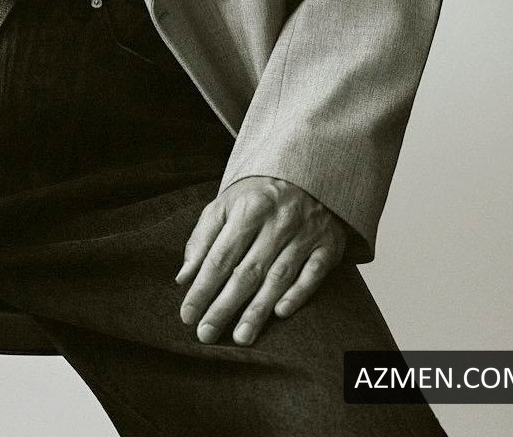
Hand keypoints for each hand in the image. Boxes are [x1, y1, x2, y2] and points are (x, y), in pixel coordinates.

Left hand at [175, 175, 347, 345]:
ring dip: (258, 310)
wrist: (308, 173)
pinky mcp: (328, 245)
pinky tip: (280, 313)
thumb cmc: (258, 196)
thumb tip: (184, 277)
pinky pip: (312, 274)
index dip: (202, 288)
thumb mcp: (226, 205)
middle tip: (206, 334)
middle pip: (246, 271)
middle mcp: (277, 221)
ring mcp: (305, 233)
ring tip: (240, 337)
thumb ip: (203, 238)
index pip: (220, 256)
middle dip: (224, 306)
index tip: (187, 315)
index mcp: (248, 209)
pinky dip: (297, 294)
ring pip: (278, 277)